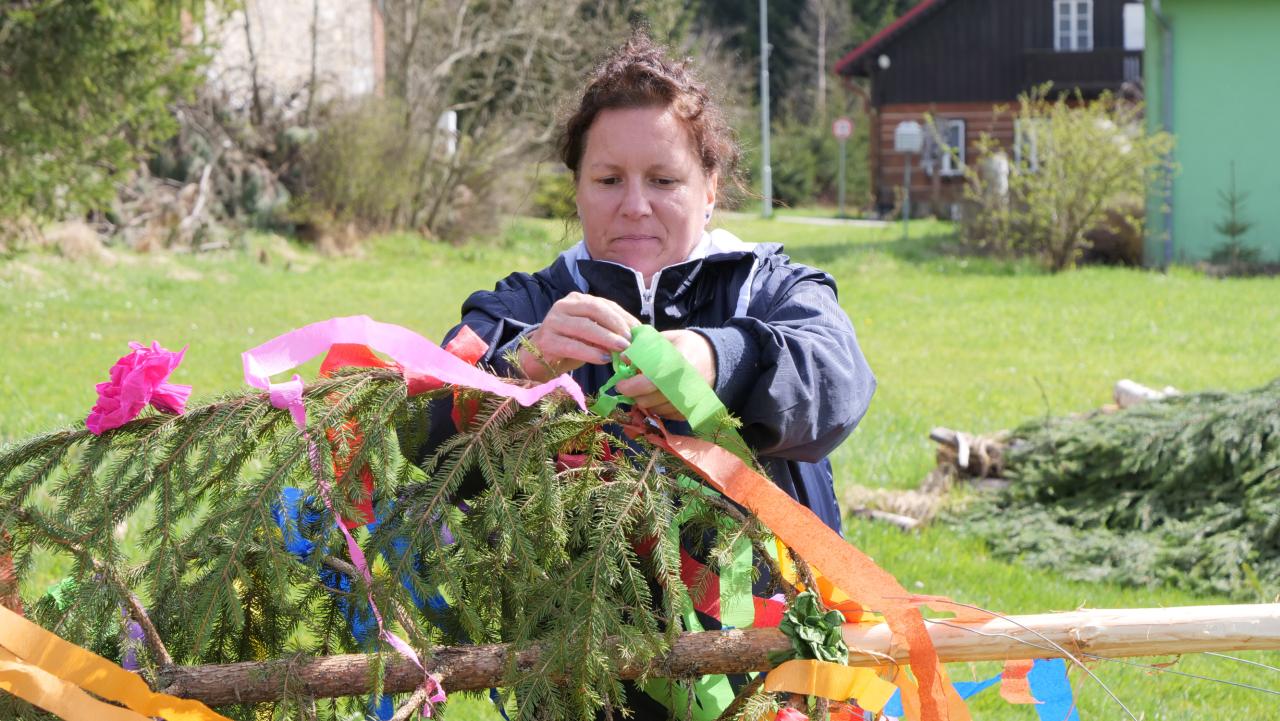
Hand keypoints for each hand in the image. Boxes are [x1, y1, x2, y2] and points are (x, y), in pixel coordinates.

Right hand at [518, 292, 639, 381]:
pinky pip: (572, 345)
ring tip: (622, 349)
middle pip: (594, 310)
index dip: (623, 316)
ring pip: (584, 326)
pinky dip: (591, 352)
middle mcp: (563, 306)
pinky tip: (604, 359)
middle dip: (615, 324)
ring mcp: (553, 322)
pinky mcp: (547, 340)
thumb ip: (608, 331)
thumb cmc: (570, 345)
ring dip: (606, 338)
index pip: (604, 304)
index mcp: (577, 300)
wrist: (539, 360)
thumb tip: (635, 336)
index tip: (639, 330)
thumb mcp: (591, 335)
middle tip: (630, 340)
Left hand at [615, 330, 715, 419]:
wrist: (715, 359)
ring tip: (646, 388)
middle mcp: (683, 386)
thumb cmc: (686, 345)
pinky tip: (659, 395)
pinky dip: (657, 407)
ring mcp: (687, 402)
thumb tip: (623, 358)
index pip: (648, 382)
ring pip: (653, 409)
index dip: (630, 385)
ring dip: (644, 400)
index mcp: (677, 364)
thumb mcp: (666, 339)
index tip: (621, 383)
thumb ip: (643, 347)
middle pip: (647, 399)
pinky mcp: (689, 412)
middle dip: (633, 394)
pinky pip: (664, 415)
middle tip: (630, 385)